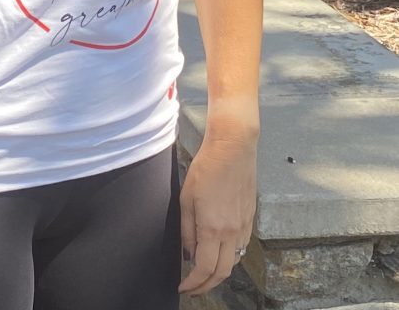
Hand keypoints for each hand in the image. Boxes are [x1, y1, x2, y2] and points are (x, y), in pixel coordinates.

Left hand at [178, 134, 256, 295]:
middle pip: (223, 273)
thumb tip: (190, 252)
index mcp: (214, 228)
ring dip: (219, 272)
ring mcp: (244, 226)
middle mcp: (233, 232)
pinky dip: (230, 256)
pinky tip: (219, 250)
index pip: (205, 269)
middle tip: (193, 287)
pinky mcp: (251, 219)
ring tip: (204, 271)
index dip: (194, 283)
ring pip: (234, 262)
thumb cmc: (207, 167)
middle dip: (207, 285)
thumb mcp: (187, 198)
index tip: (184, 287)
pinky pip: (241, 247)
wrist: (233, 148)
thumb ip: (187, 229)